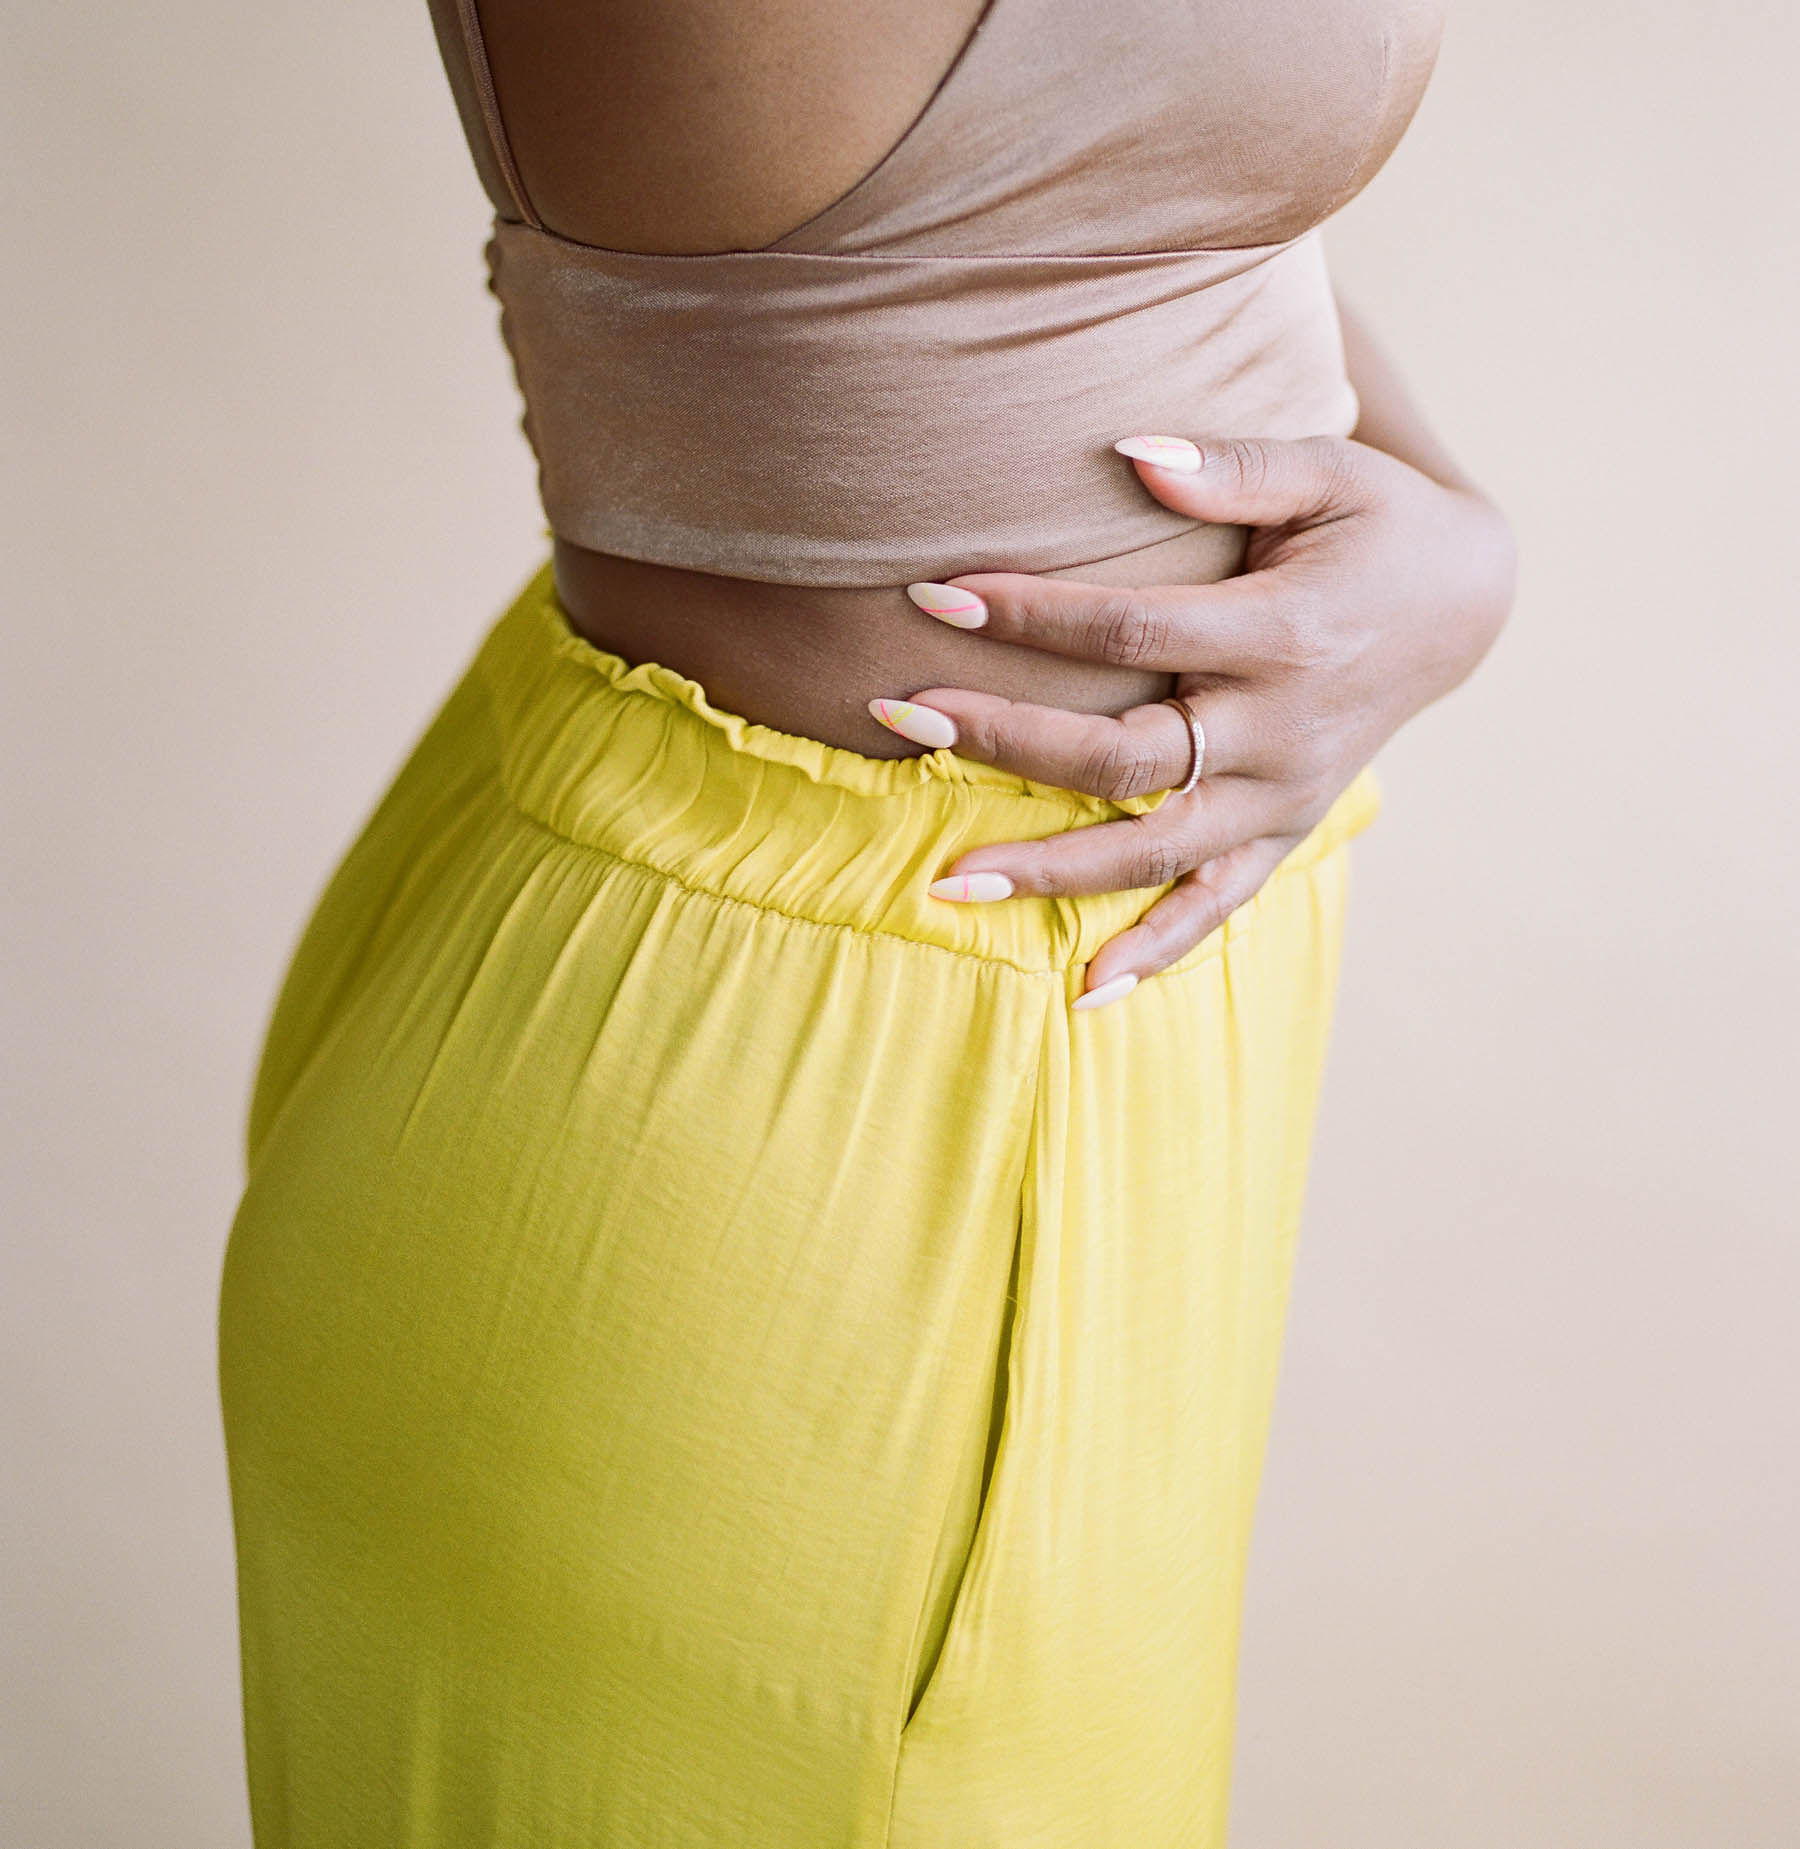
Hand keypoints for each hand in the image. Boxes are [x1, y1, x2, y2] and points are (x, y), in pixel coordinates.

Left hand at [874, 433, 1515, 1004]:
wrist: (1464, 606)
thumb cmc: (1376, 525)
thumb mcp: (1328, 470)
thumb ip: (1232, 465)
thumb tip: (1129, 454)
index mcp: (1284, 634)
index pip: (1132, 632)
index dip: (1029, 616)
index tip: (932, 596)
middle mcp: (1282, 731)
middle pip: (1123, 756)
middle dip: (1004, 739)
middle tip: (899, 717)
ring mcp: (1283, 797)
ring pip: (1153, 851)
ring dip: (1049, 872)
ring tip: (945, 885)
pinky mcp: (1284, 833)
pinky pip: (1216, 907)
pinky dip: (1155, 953)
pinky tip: (1082, 994)